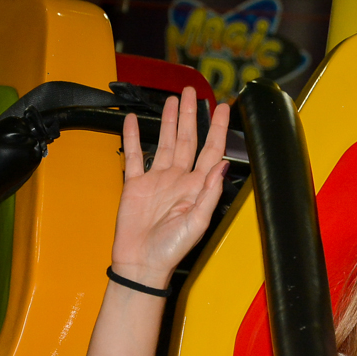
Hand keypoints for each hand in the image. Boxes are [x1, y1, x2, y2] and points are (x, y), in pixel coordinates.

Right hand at [111, 87, 230, 288]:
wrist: (141, 263)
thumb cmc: (172, 249)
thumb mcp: (197, 222)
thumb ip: (210, 192)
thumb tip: (222, 165)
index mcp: (197, 187)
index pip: (211, 150)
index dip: (217, 129)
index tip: (223, 107)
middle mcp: (179, 180)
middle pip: (188, 140)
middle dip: (192, 116)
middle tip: (193, 92)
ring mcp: (157, 180)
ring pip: (165, 142)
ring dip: (169, 121)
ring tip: (173, 100)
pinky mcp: (135, 184)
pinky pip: (134, 156)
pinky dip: (133, 137)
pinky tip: (134, 120)